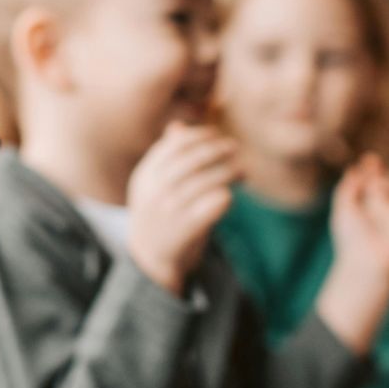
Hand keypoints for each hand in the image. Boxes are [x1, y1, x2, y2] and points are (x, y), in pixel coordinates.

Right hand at [127, 123, 242, 294]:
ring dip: (230, 172)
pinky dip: (225, 197)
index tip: (217, 134)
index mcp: (145, 175)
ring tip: (243, 172)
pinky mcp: (186, 229)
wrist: (149, 261)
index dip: (200, 136)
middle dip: (219, 150)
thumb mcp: (153, 186)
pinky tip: (230, 197)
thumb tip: (179, 126)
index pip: (176, 145)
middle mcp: (155, 191)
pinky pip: (214, 205)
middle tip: (235, 148)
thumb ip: (166, 158)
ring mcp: (170, 210)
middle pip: (194, 159)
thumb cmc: (158, 216)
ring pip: (208, 181)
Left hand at [332, 154, 388, 280]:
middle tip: (372, 190)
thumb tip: (354, 169)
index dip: (375, 171)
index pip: (379, 184)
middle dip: (381, 183)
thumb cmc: (352, 243)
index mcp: (377, 213)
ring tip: (380, 200)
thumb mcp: (343, 211)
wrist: (365, 263)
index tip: (369, 160)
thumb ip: (346, 188)